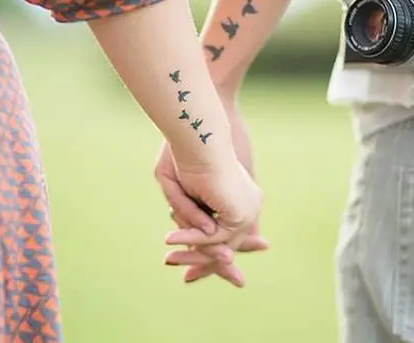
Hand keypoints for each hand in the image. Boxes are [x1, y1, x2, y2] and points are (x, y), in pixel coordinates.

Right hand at [175, 92, 267, 283]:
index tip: (192, 272)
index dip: (210, 253)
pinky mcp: (239, 213)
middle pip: (228, 246)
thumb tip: (202, 238)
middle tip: (188, 280)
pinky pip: (214, 238)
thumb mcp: (178, 190)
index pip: (227, 234)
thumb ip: (189, 215)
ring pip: (218, 246)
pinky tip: (171, 242)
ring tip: (166, 260)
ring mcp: (245, 210)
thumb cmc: (180, 153)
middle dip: (206, 264)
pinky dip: (192, 241)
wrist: (195, 135)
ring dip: (191, 253)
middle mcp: (246, 205)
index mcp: (236, 196)